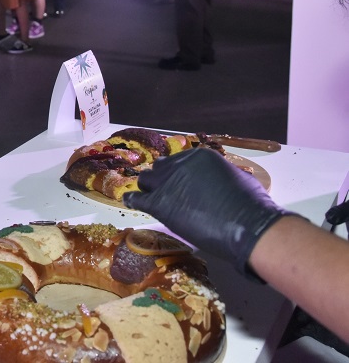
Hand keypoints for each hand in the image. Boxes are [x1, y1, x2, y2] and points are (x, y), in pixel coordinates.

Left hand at [123, 148, 290, 275]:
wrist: (247, 224)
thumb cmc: (251, 204)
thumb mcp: (238, 177)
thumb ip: (221, 174)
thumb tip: (220, 179)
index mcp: (198, 156)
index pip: (178, 161)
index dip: (177, 173)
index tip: (178, 182)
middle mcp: (179, 165)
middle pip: (159, 169)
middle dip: (161, 179)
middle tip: (165, 191)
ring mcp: (167, 183)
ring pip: (146, 181)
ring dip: (148, 189)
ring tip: (151, 197)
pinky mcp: (160, 203)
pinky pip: (137, 198)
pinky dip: (132, 200)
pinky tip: (129, 201)